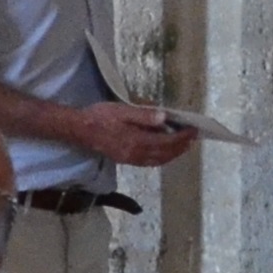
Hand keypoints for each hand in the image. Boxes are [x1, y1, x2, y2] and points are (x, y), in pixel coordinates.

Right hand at [78, 100, 199, 169]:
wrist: (79, 129)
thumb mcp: (122, 110)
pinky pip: (148, 162)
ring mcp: (130, 159)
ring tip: (182, 146)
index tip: (193, 130)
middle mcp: (136, 154)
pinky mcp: (124, 159)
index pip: (166, 142)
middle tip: (193, 139)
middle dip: (180, 147)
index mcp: (137, 141)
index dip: (182, 137)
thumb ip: (143, 115)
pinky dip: (160, 158)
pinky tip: (162, 152)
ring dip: (172, 154)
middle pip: (164, 154)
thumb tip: (164, 118)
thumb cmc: (100, 116)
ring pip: (157, 161)